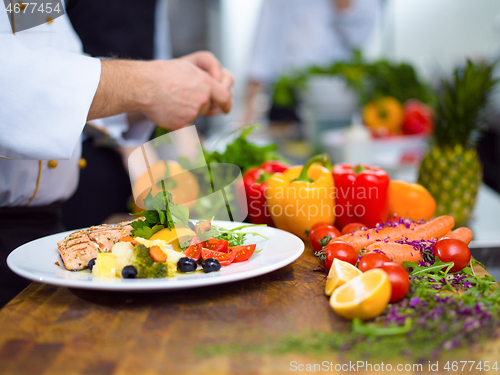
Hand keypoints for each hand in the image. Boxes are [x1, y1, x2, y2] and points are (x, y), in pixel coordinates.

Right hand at [88, 56, 233, 129]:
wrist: (143, 86)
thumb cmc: (162, 73)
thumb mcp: (187, 67)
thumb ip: (205, 79)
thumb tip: (215, 90)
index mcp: (205, 83)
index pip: (225, 97)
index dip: (227, 104)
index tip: (227, 108)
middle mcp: (202, 99)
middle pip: (209, 107)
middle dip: (201, 104)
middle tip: (184, 96)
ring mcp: (192, 113)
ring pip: (196, 115)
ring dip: (188, 110)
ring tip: (171, 99)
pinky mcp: (182, 124)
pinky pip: (185, 124)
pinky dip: (178, 118)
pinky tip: (167, 108)